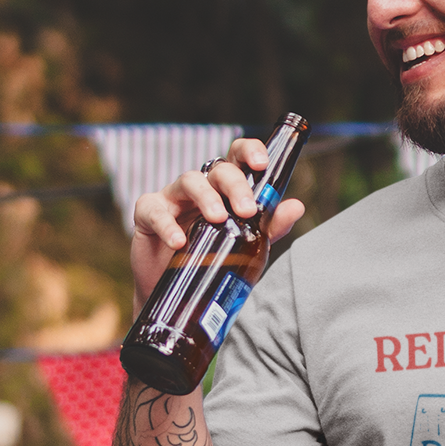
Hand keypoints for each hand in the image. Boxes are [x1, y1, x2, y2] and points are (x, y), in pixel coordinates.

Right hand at [131, 137, 304, 306]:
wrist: (181, 294)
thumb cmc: (214, 260)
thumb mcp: (247, 245)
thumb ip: (270, 226)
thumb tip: (296, 206)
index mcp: (224, 190)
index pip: (236, 158)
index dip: (249, 152)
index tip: (261, 163)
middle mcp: (200, 188)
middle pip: (218, 170)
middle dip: (235, 185)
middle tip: (246, 209)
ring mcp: (173, 198)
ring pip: (189, 181)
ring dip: (206, 198)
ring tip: (218, 219)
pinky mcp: (147, 214)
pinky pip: (155, 211)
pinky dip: (167, 225)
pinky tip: (179, 241)